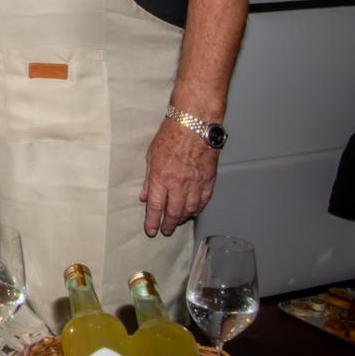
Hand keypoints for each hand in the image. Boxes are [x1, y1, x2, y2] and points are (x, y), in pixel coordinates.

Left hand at [140, 117, 217, 236]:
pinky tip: (193, 211)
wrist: (194, 124)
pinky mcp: (209, 179)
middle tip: (165, 230)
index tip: (151, 231)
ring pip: (190, 209)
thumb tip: (145, 197)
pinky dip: (198, 209)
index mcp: (161, 177)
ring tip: (178, 221)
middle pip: (174, 212)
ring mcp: (196, 183)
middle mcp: (179, 183)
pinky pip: (204, 200)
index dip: (153, 222)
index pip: (156, 207)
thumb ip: (149, 180)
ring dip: (183, 218)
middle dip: (169, 224)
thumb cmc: (170, 135)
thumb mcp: (151, 156)